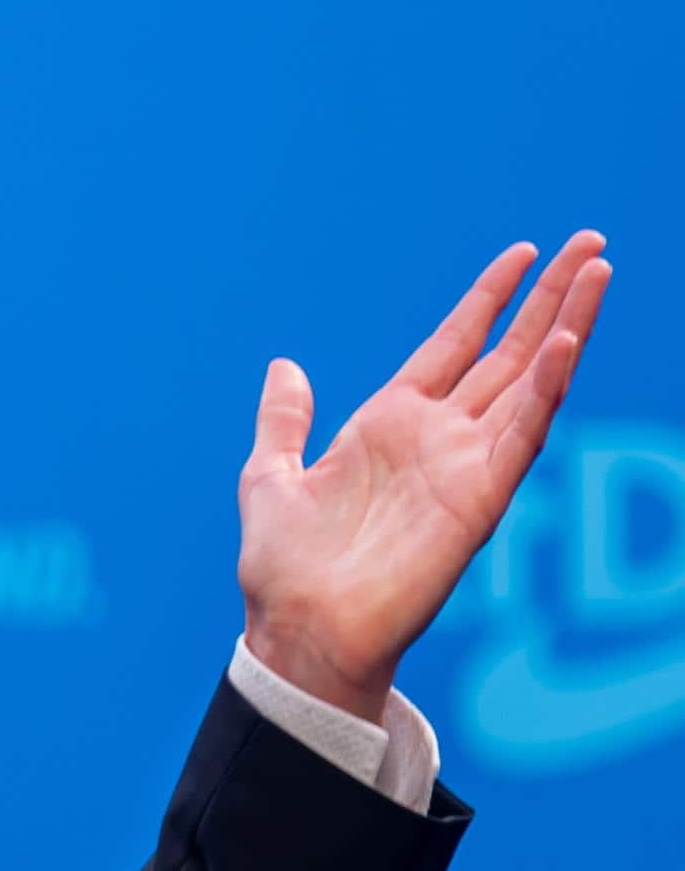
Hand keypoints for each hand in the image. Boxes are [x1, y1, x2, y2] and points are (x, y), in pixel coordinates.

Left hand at [237, 231, 611, 722]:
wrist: (298, 628)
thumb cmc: (284, 567)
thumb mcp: (270, 474)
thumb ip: (285, 420)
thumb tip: (284, 365)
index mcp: (389, 423)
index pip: (454, 344)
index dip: (488, 298)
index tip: (524, 253)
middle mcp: (437, 438)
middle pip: (509, 352)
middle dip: (550, 298)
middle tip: (592, 243)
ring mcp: (464, 466)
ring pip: (531, 381)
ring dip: (567, 327)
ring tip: (600, 273)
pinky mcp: (479, 500)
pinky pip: (521, 435)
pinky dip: (545, 390)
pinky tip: (565, 345)